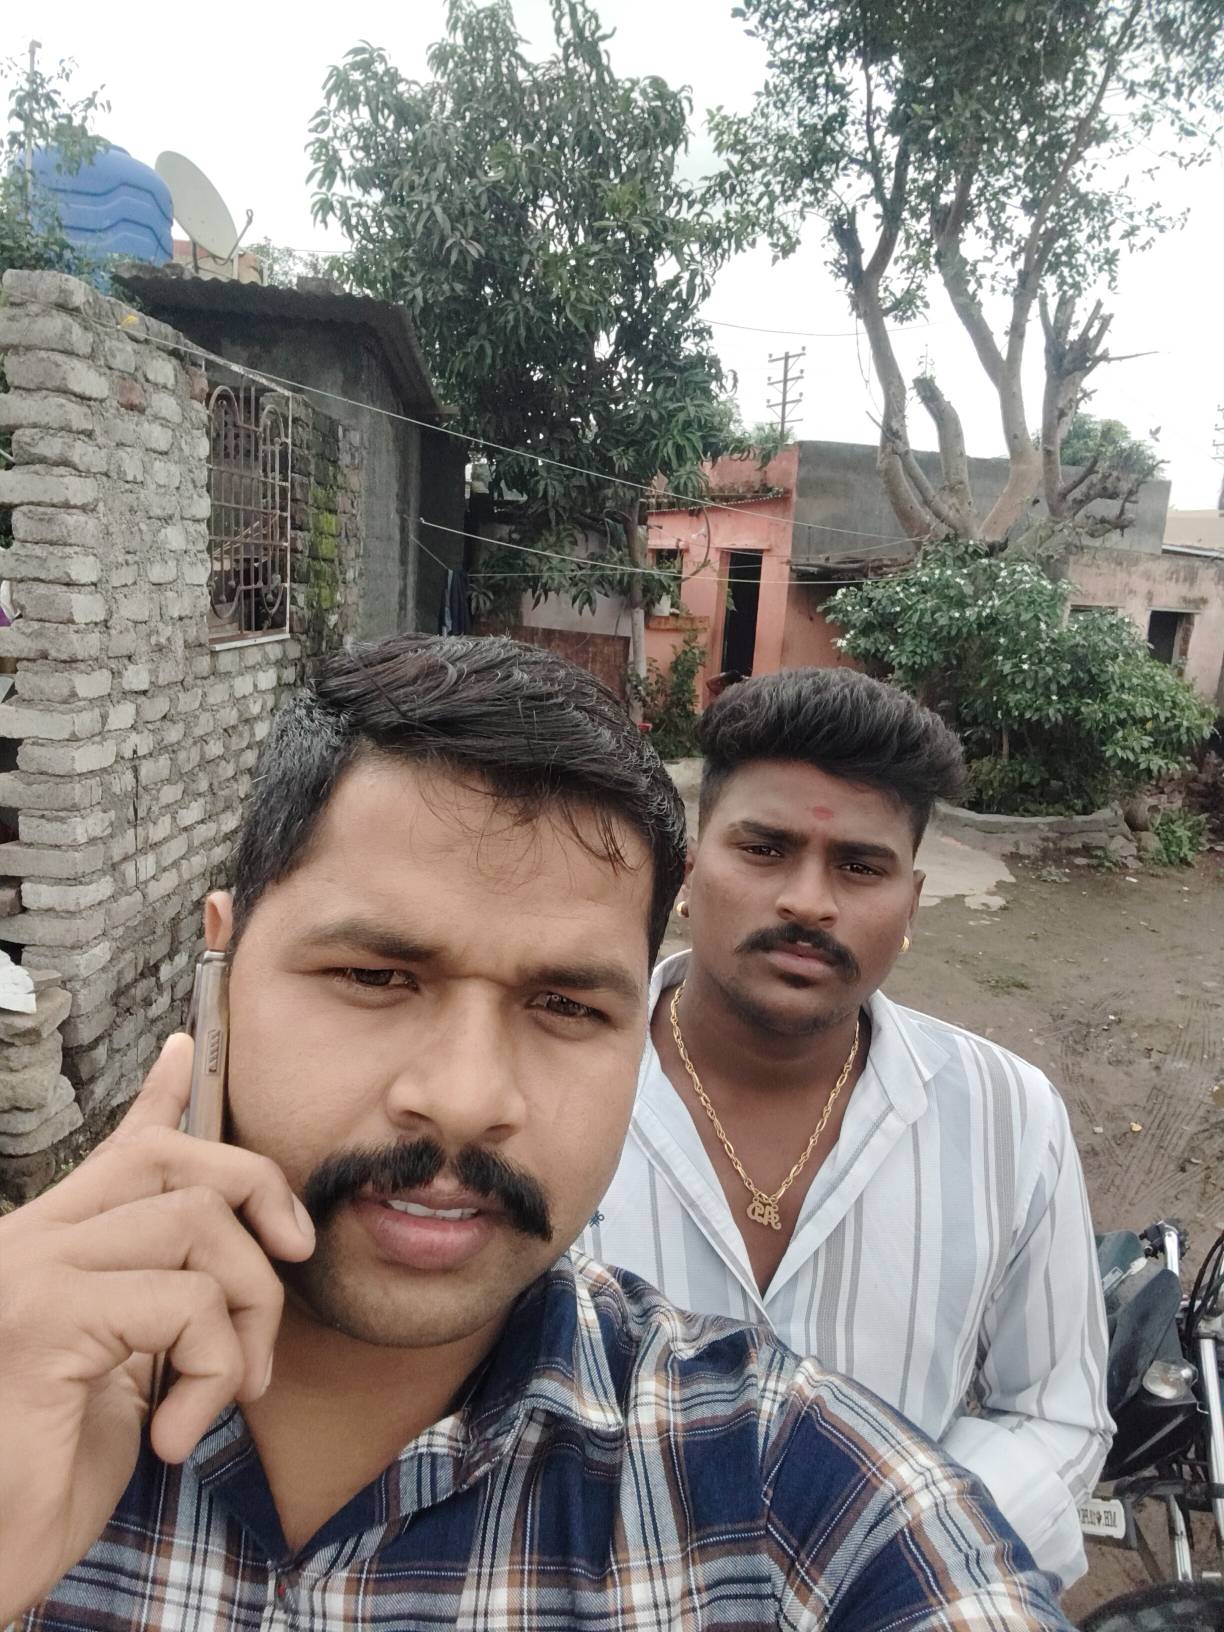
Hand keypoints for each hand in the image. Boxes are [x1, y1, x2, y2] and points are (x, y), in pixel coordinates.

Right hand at [0, 1034, 315, 1622]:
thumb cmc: (46, 1481)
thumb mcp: (119, 1377)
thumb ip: (156, 1305)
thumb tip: (220, 1256)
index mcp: (44, 1248)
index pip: (119, 1148)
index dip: (164, 1096)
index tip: (191, 1046)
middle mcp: (27, 1242)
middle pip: (179, 1162)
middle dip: (261, 1200)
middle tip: (288, 1269)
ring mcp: (30, 1272)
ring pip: (200, 1224)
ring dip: (249, 1312)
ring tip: (230, 1389)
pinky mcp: (46, 1318)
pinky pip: (190, 1304)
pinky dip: (216, 1370)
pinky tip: (176, 1433)